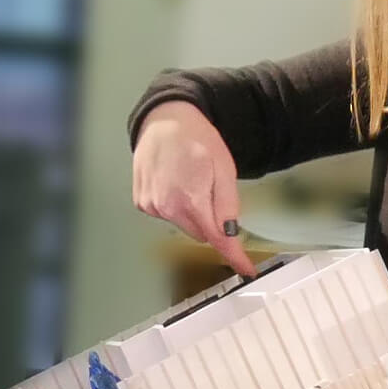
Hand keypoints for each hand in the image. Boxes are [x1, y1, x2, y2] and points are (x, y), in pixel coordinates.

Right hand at [132, 101, 254, 274]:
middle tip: (210, 189)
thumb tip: (231, 236)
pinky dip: (173, 205)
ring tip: (188, 180)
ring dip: (190, 212)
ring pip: (183, 225)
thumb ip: (228, 206)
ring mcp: (151, 206)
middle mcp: (167, 208)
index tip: (246, 269)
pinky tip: (173, 182)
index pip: (217, 239)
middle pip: (200, 233)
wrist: (164, 120)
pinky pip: (166, 215)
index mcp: (191, 200)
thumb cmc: (196, 138)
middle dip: (210, 221)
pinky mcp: (141, 203)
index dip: (234, 256)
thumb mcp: (224, 169)